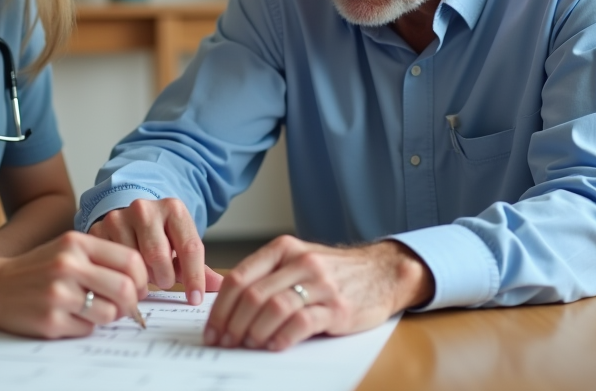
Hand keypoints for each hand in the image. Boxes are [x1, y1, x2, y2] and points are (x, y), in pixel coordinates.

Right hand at [0, 231, 147, 338]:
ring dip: (109, 316)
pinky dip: (86, 326)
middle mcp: (68, 265)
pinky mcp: (51, 320)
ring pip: (110, 313)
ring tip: (94, 310)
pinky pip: (87, 329)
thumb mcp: (67, 249)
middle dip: (132, 302)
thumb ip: (101, 257)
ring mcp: (58, 294)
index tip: (139, 287)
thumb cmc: (36, 269)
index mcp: (76, 243)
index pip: (130, 259)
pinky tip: (70, 316)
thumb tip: (140, 280)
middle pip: (125, 288)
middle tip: (127, 306)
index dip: (142, 278)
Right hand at [88, 198, 222, 304]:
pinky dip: (122, 275)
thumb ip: (199, 267)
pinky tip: (128, 273)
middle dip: (164, 276)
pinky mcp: (98, 229)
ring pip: (133, 262)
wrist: (128, 216)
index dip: (194, 278)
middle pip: (158, 256)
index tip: (195, 299)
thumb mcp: (181, 245)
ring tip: (146, 275)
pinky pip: (112, 263)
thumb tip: (221, 286)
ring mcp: (118, 217)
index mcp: (173, 209)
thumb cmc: (160, 236)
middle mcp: (144, 208)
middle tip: (164, 281)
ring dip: (142, 277)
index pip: (189, 247)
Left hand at [204, 236, 433, 350]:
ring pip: (273, 307)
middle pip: (252, 295)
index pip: (239, 278)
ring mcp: (320, 284)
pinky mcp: (337, 307)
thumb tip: (227, 308)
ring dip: (253, 331)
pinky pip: (302, 322)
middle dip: (232, 324)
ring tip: (247, 345)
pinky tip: (274, 346)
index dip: (220, 308)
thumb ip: (267, 277)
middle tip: (225, 343)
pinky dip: (282, 337)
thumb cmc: (334, 272)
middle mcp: (299, 262)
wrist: (382, 271)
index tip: (212, 329)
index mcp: (283, 249)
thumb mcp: (297, 261)